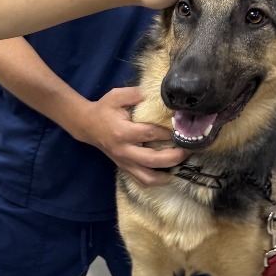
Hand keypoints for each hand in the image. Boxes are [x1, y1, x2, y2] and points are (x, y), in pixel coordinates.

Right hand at [68, 87, 185, 185]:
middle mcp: (124, 150)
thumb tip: (159, 94)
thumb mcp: (117, 96)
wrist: (87, 125)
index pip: (150, 134)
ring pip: (148, 177)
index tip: (180, 129)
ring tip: (180, 165)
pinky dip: (156, 181)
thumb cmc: (104, 109)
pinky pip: (141, 180)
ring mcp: (124, 162)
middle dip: (174, 156)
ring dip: (167, 174)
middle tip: (188, 150)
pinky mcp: (124, 167)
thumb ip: (137, 93)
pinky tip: (168, 175)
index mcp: (123, 132)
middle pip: (153, 159)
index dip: (168, 133)